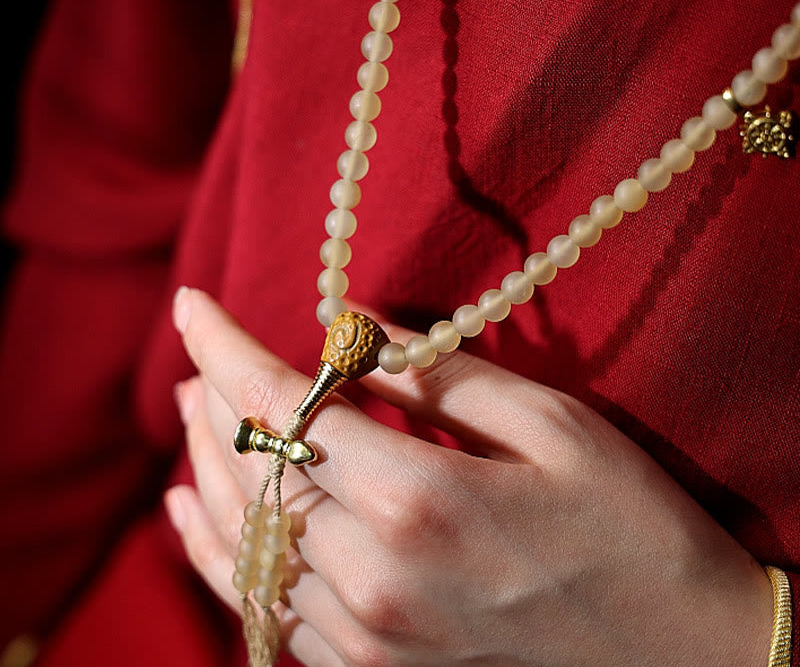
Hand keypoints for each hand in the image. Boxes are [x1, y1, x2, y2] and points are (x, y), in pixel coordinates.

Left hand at [165, 288, 772, 666]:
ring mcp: (365, 636)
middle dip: (213, 404)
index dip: (226, 348)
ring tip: (191, 416)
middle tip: (199, 359)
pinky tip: (190, 514)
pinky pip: (260, 609)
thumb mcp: (550, 424)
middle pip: (250, 473)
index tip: (192, 303)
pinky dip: (214, 553)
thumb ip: (439, 375)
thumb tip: (353, 331)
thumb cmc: (629, 524)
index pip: (281, 407)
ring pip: (239, 542)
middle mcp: (373, 574)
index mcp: (419, 498)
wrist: (679, 659)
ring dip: (206, 469)